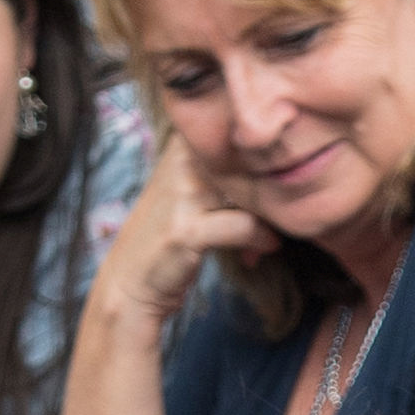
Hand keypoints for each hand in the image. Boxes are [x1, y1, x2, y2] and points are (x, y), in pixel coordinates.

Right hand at [93, 135, 273, 334]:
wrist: (129, 282)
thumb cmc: (168, 236)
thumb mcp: (193, 193)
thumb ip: (225, 175)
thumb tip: (279, 170)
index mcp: (182, 145)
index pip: (238, 132)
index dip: (266, 156)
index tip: (280, 180)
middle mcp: (180, 162)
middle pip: (248, 158)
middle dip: (273, 185)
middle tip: (285, 207)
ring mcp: (182, 195)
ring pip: (249, 189)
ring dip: (271, 212)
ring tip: (279, 227)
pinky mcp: (187, 230)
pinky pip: (242, 225)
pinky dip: (261, 238)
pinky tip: (267, 247)